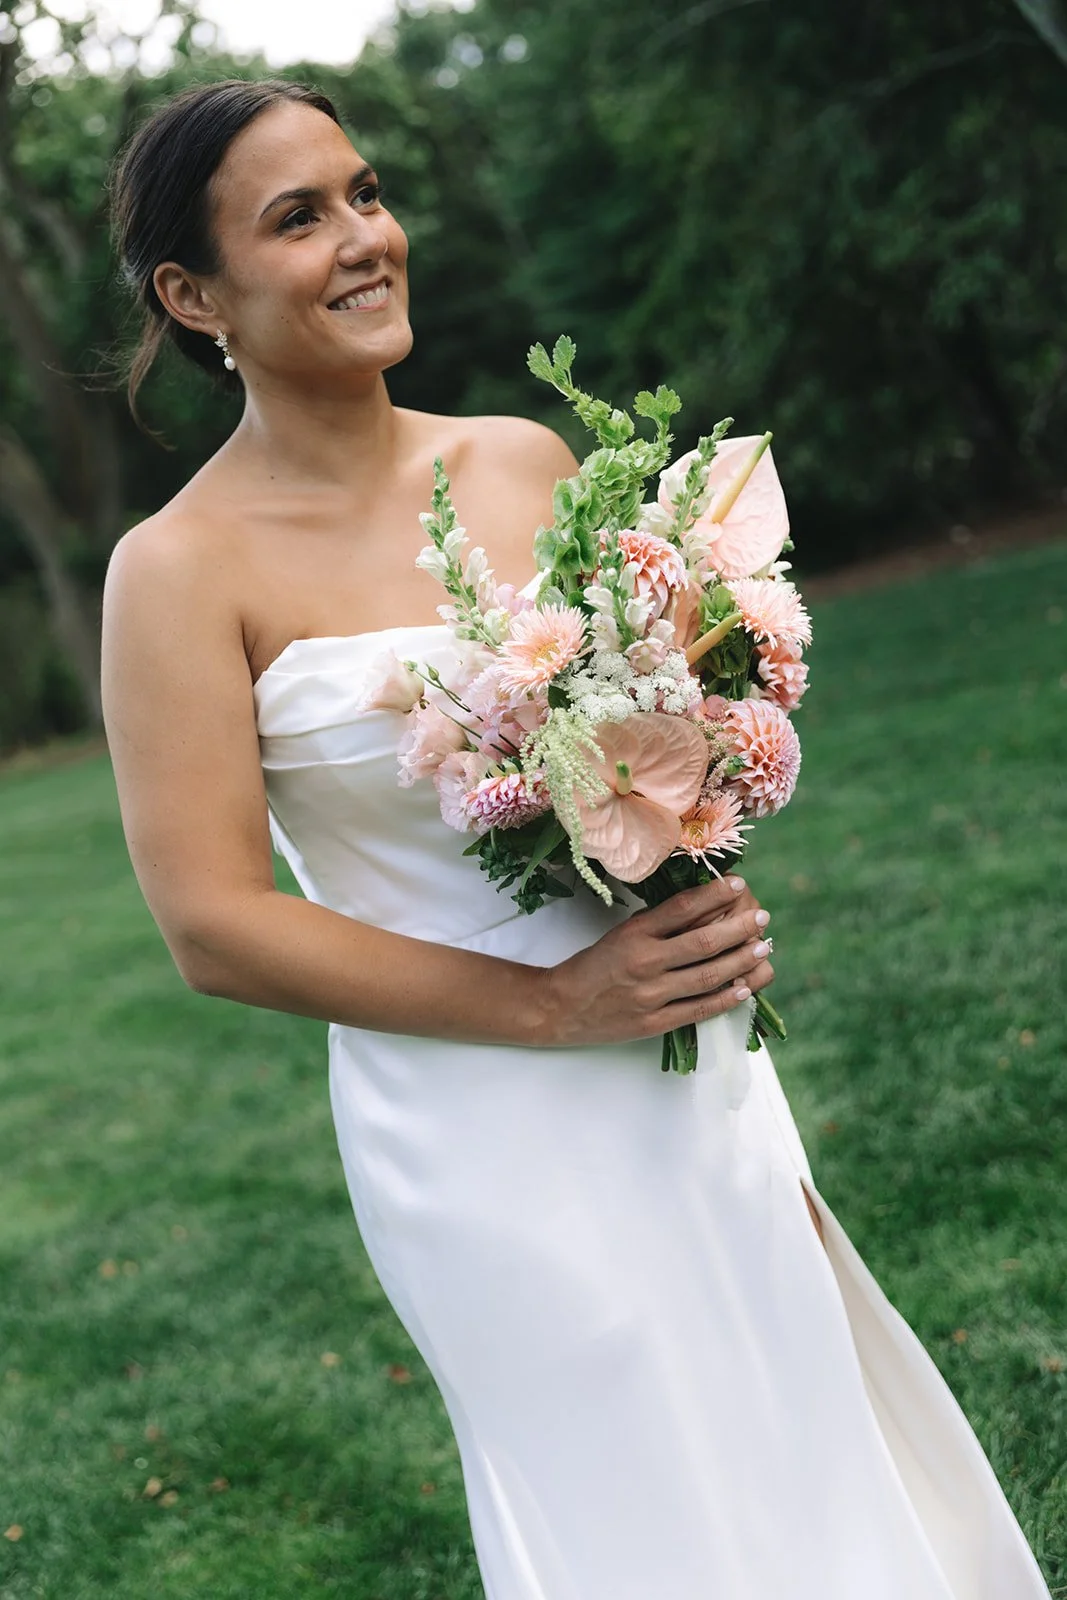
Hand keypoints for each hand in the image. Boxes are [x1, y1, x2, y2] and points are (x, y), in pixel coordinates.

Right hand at [537, 875, 773, 1048]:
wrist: (561, 1007)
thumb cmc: (594, 966)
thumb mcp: (622, 933)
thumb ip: (659, 924)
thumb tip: (706, 907)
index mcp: (634, 933)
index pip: (682, 908)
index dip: (714, 894)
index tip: (738, 884)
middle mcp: (645, 961)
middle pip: (703, 942)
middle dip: (739, 928)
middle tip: (761, 917)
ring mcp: (651, 995)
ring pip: (708, 976)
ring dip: (741, 961)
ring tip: (762, 948)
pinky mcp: (654, 1023)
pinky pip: (698, 1009)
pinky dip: (725, 998)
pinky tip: (746, 987)